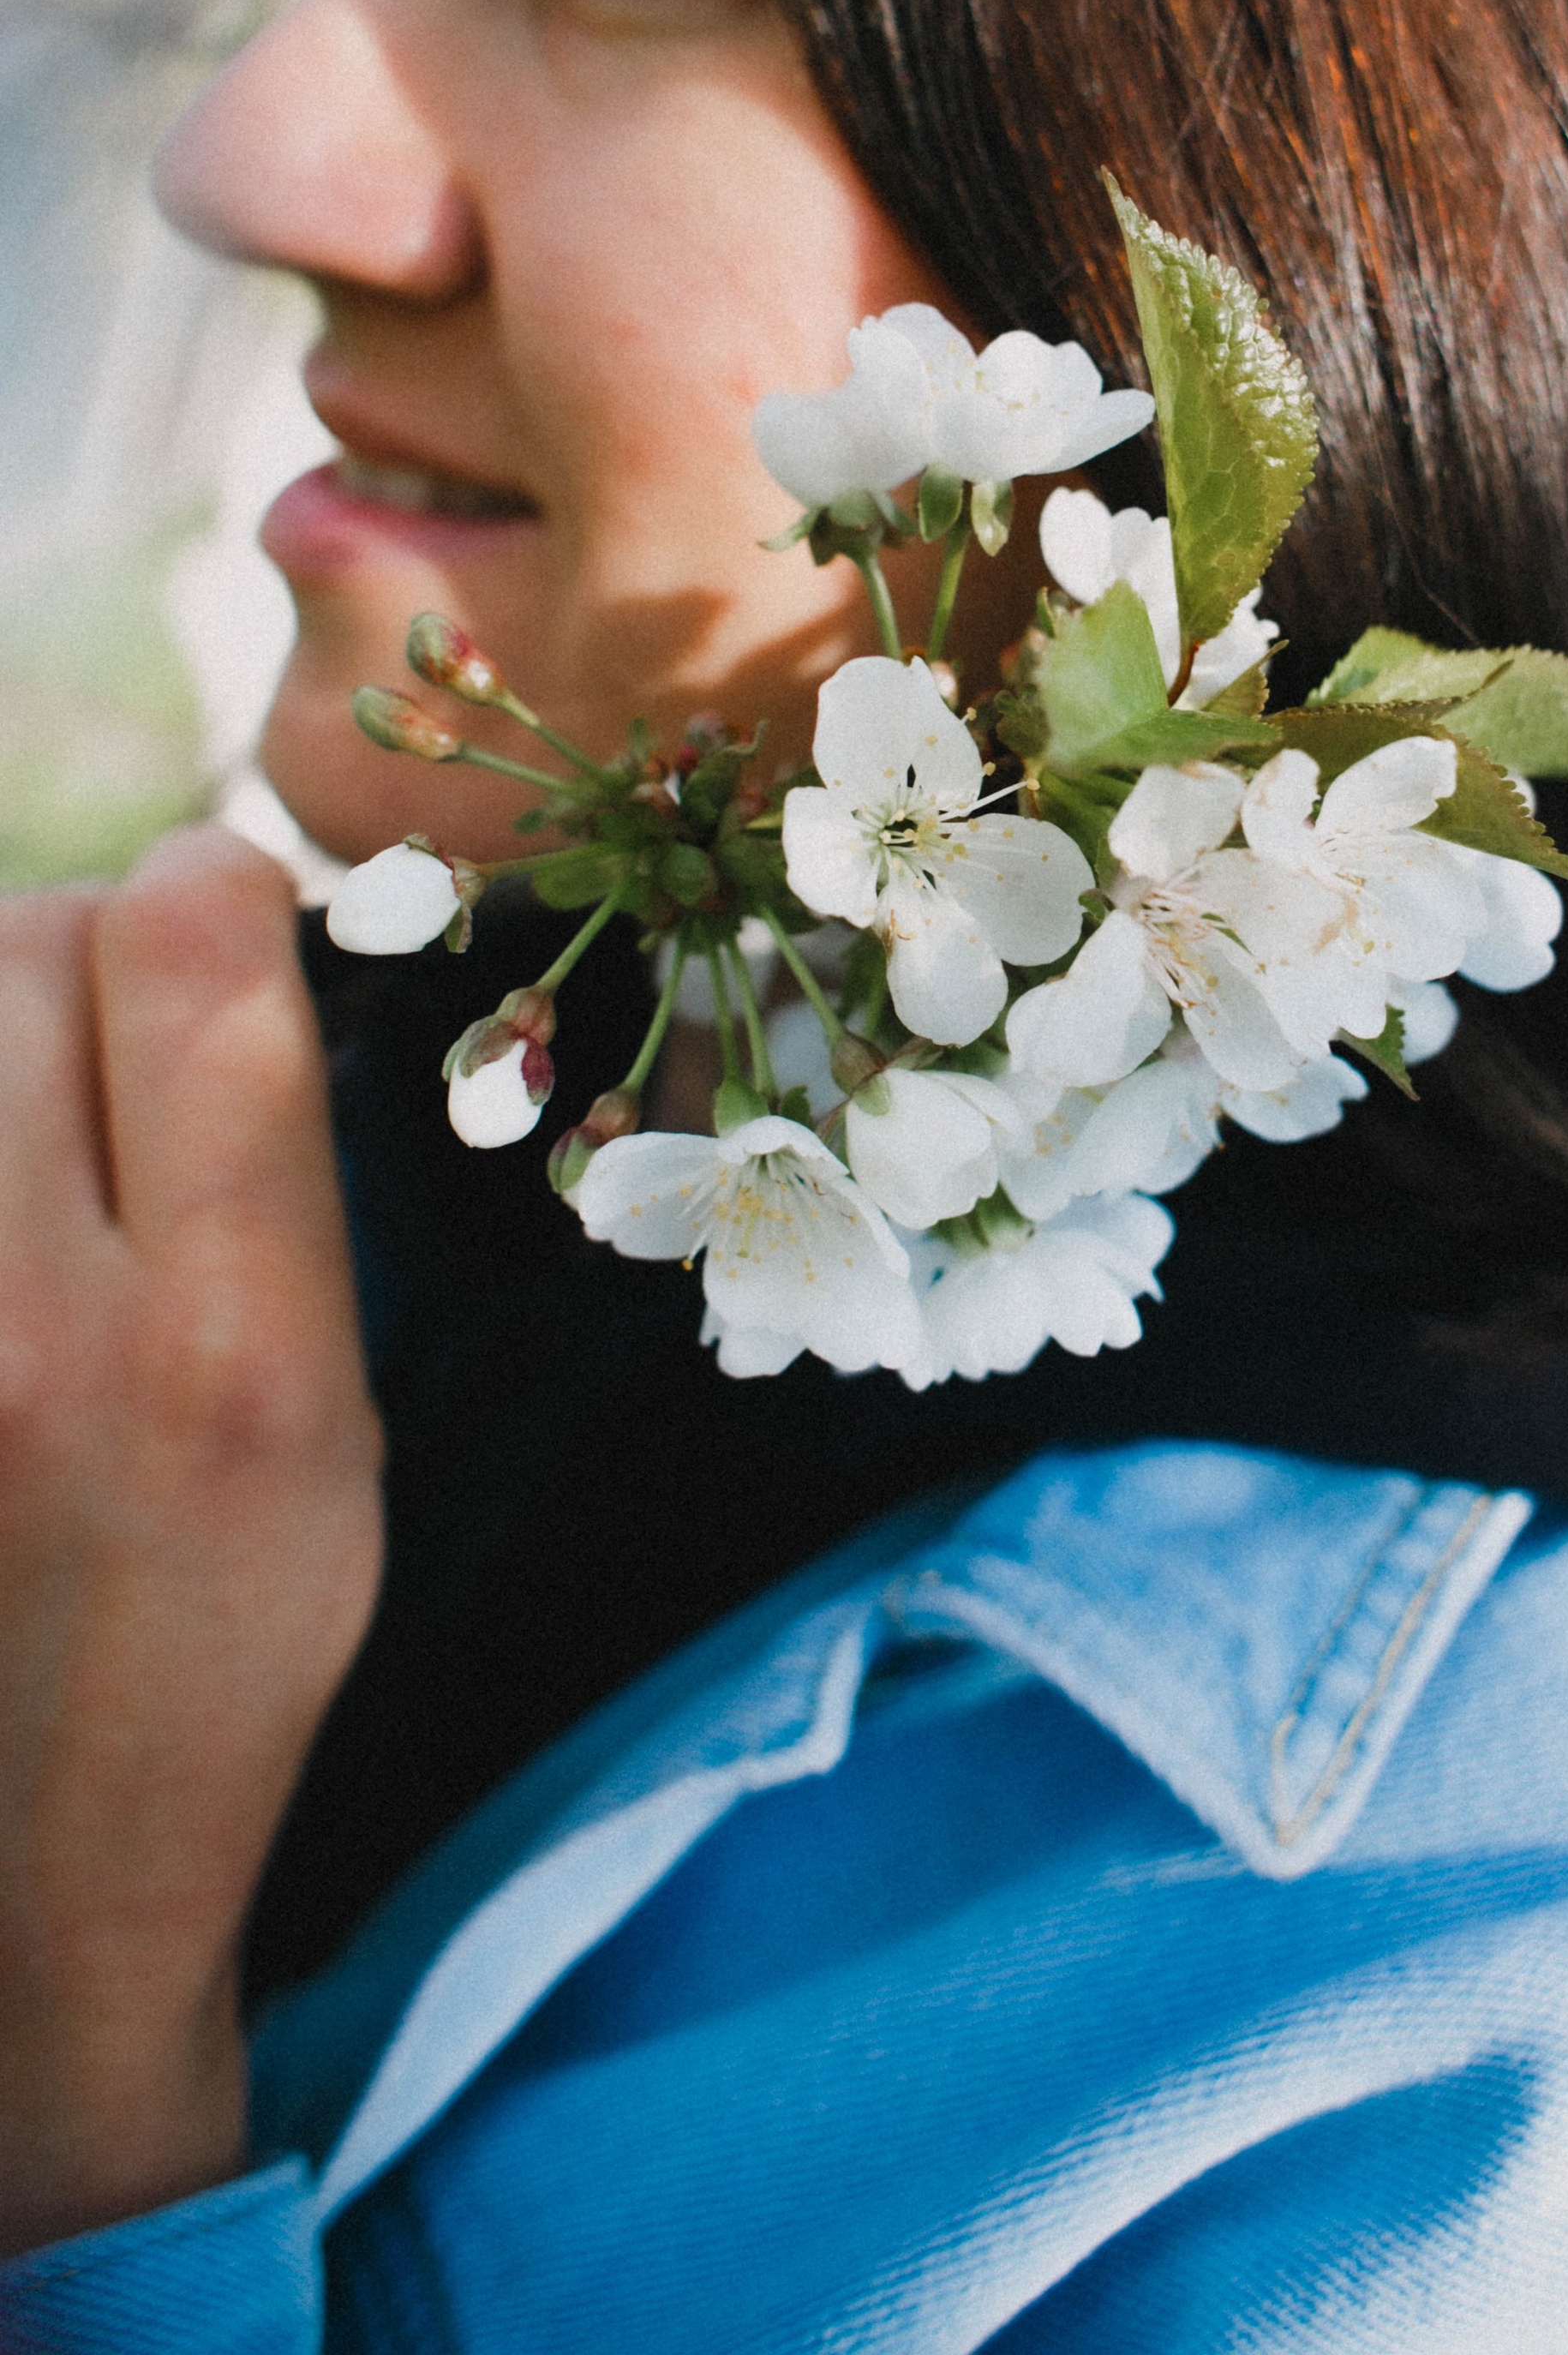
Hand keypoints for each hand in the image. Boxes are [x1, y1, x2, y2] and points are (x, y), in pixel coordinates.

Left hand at [0, 826, 381, 2257]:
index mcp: (221, 1350)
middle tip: (107, 1037)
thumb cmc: (206, 1651)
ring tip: (20, 1127)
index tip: (231, 929)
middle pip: (18, 942)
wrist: (11, 1882)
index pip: (186, 948)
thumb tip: (210, 935)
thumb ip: (277, 1180)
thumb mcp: (329, 1430)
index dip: (216, 892)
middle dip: (76, 947)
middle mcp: (24, 1328)